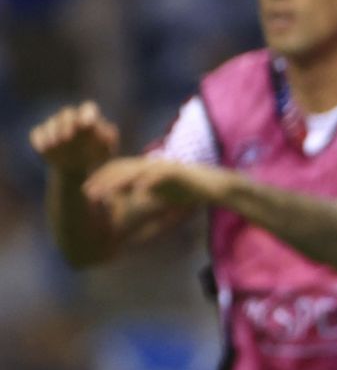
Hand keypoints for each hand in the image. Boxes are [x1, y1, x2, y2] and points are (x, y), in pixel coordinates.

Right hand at [29, 102, 119, 175]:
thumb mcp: (106, 150)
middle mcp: (70, 118)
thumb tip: (109, 132)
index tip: (88, 124)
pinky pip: (37, 134)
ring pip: (51, 123)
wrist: (78, 169)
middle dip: (67, 123)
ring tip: (58, 144)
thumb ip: (109, 140)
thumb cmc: (95, 156)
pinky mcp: (40, 135)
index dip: (87, 114)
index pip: (88, 108)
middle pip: (67, 113)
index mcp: (88, 117)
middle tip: (68, 137)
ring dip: (53, 132)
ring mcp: (54, 126)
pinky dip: (40, 140)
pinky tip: (44, 149)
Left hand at [85, 157, 231, 211]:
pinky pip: (158, 176)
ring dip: (117, 182)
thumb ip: (148, 196)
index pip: (118, 169)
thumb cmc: (191, 191)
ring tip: (104, 194)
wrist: (218, 186)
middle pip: (121, 168)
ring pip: (135, 171)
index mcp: (147, 169)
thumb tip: (134, 204)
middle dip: (102, 180)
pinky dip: (147, 183)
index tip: (86, 191)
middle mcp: (152, 165)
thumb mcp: (163, 194)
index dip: (101, 179)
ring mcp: (163, 167)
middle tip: (86, 193)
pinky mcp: (177, 172)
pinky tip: (136, 192)